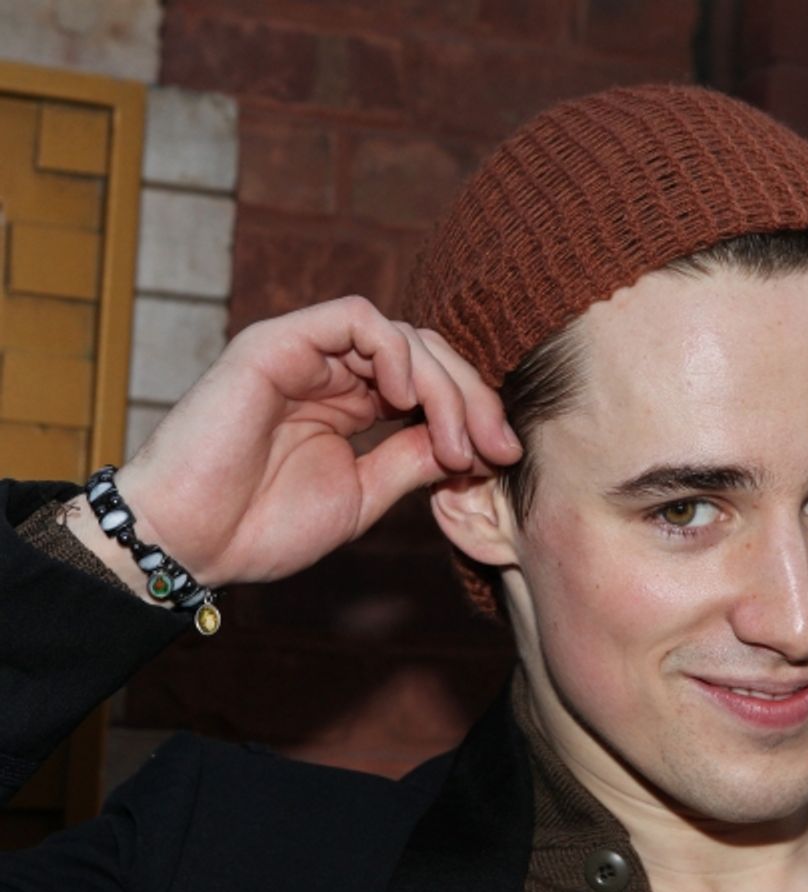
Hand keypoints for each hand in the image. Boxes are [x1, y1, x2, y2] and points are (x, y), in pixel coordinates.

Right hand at [73, 297, 520, 589]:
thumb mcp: (363, 496)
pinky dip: (395, 351)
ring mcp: (305, 353)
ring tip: (454, 444)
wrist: (190, 543)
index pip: (429, 385)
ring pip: (402, 336)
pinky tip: (403, 399)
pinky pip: (356, 318)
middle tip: (497, 447)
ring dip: (443, 386)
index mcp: (350, 405)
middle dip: (473, 398)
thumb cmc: (262, 527)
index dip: (473, 412)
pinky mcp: (278, 341)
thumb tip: (471, 443)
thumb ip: (412, 460)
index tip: (502, 457)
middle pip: (426, 355)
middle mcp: (332, 372)